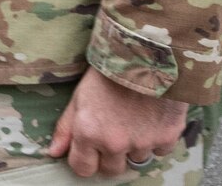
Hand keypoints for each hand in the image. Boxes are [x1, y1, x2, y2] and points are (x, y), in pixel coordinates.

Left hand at [48, 67, 187, 177]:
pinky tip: (151, 117)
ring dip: (135, 145)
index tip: (90, 149)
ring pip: (137, 159)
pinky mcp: (167, 138)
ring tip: (134, 117)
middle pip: (112, 170)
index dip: (85, 159)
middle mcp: (115, 143)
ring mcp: (142, 143)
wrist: (146, 52)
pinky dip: (156, 139)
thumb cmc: (108, 70)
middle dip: (110, 155)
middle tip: (114, 130)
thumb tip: (54, 153)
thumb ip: (66, 127)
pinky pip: (160, 151)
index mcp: (89, 133)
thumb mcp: (79, 95)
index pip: (83, 169)